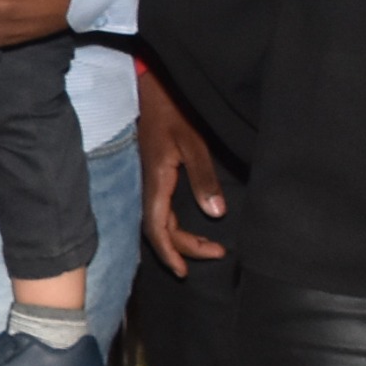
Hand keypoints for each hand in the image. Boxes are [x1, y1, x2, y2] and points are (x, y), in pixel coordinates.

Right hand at [135, 68, 226, 273]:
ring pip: (160, 222)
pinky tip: (185, 228)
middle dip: (184, 249)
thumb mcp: (193, 145)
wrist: (153, 93)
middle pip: (160, 231)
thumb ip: (204, 179)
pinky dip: (173, 226)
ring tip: (206, 248)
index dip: (171, 253)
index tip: (185, 272)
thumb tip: (215, 214)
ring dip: (180, 239)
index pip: (158, 230)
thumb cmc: (173, 115)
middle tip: (216, 254)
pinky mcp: (154, 177)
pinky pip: (160, 211)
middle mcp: (149, 188)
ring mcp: (150, 183)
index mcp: (156, 184)